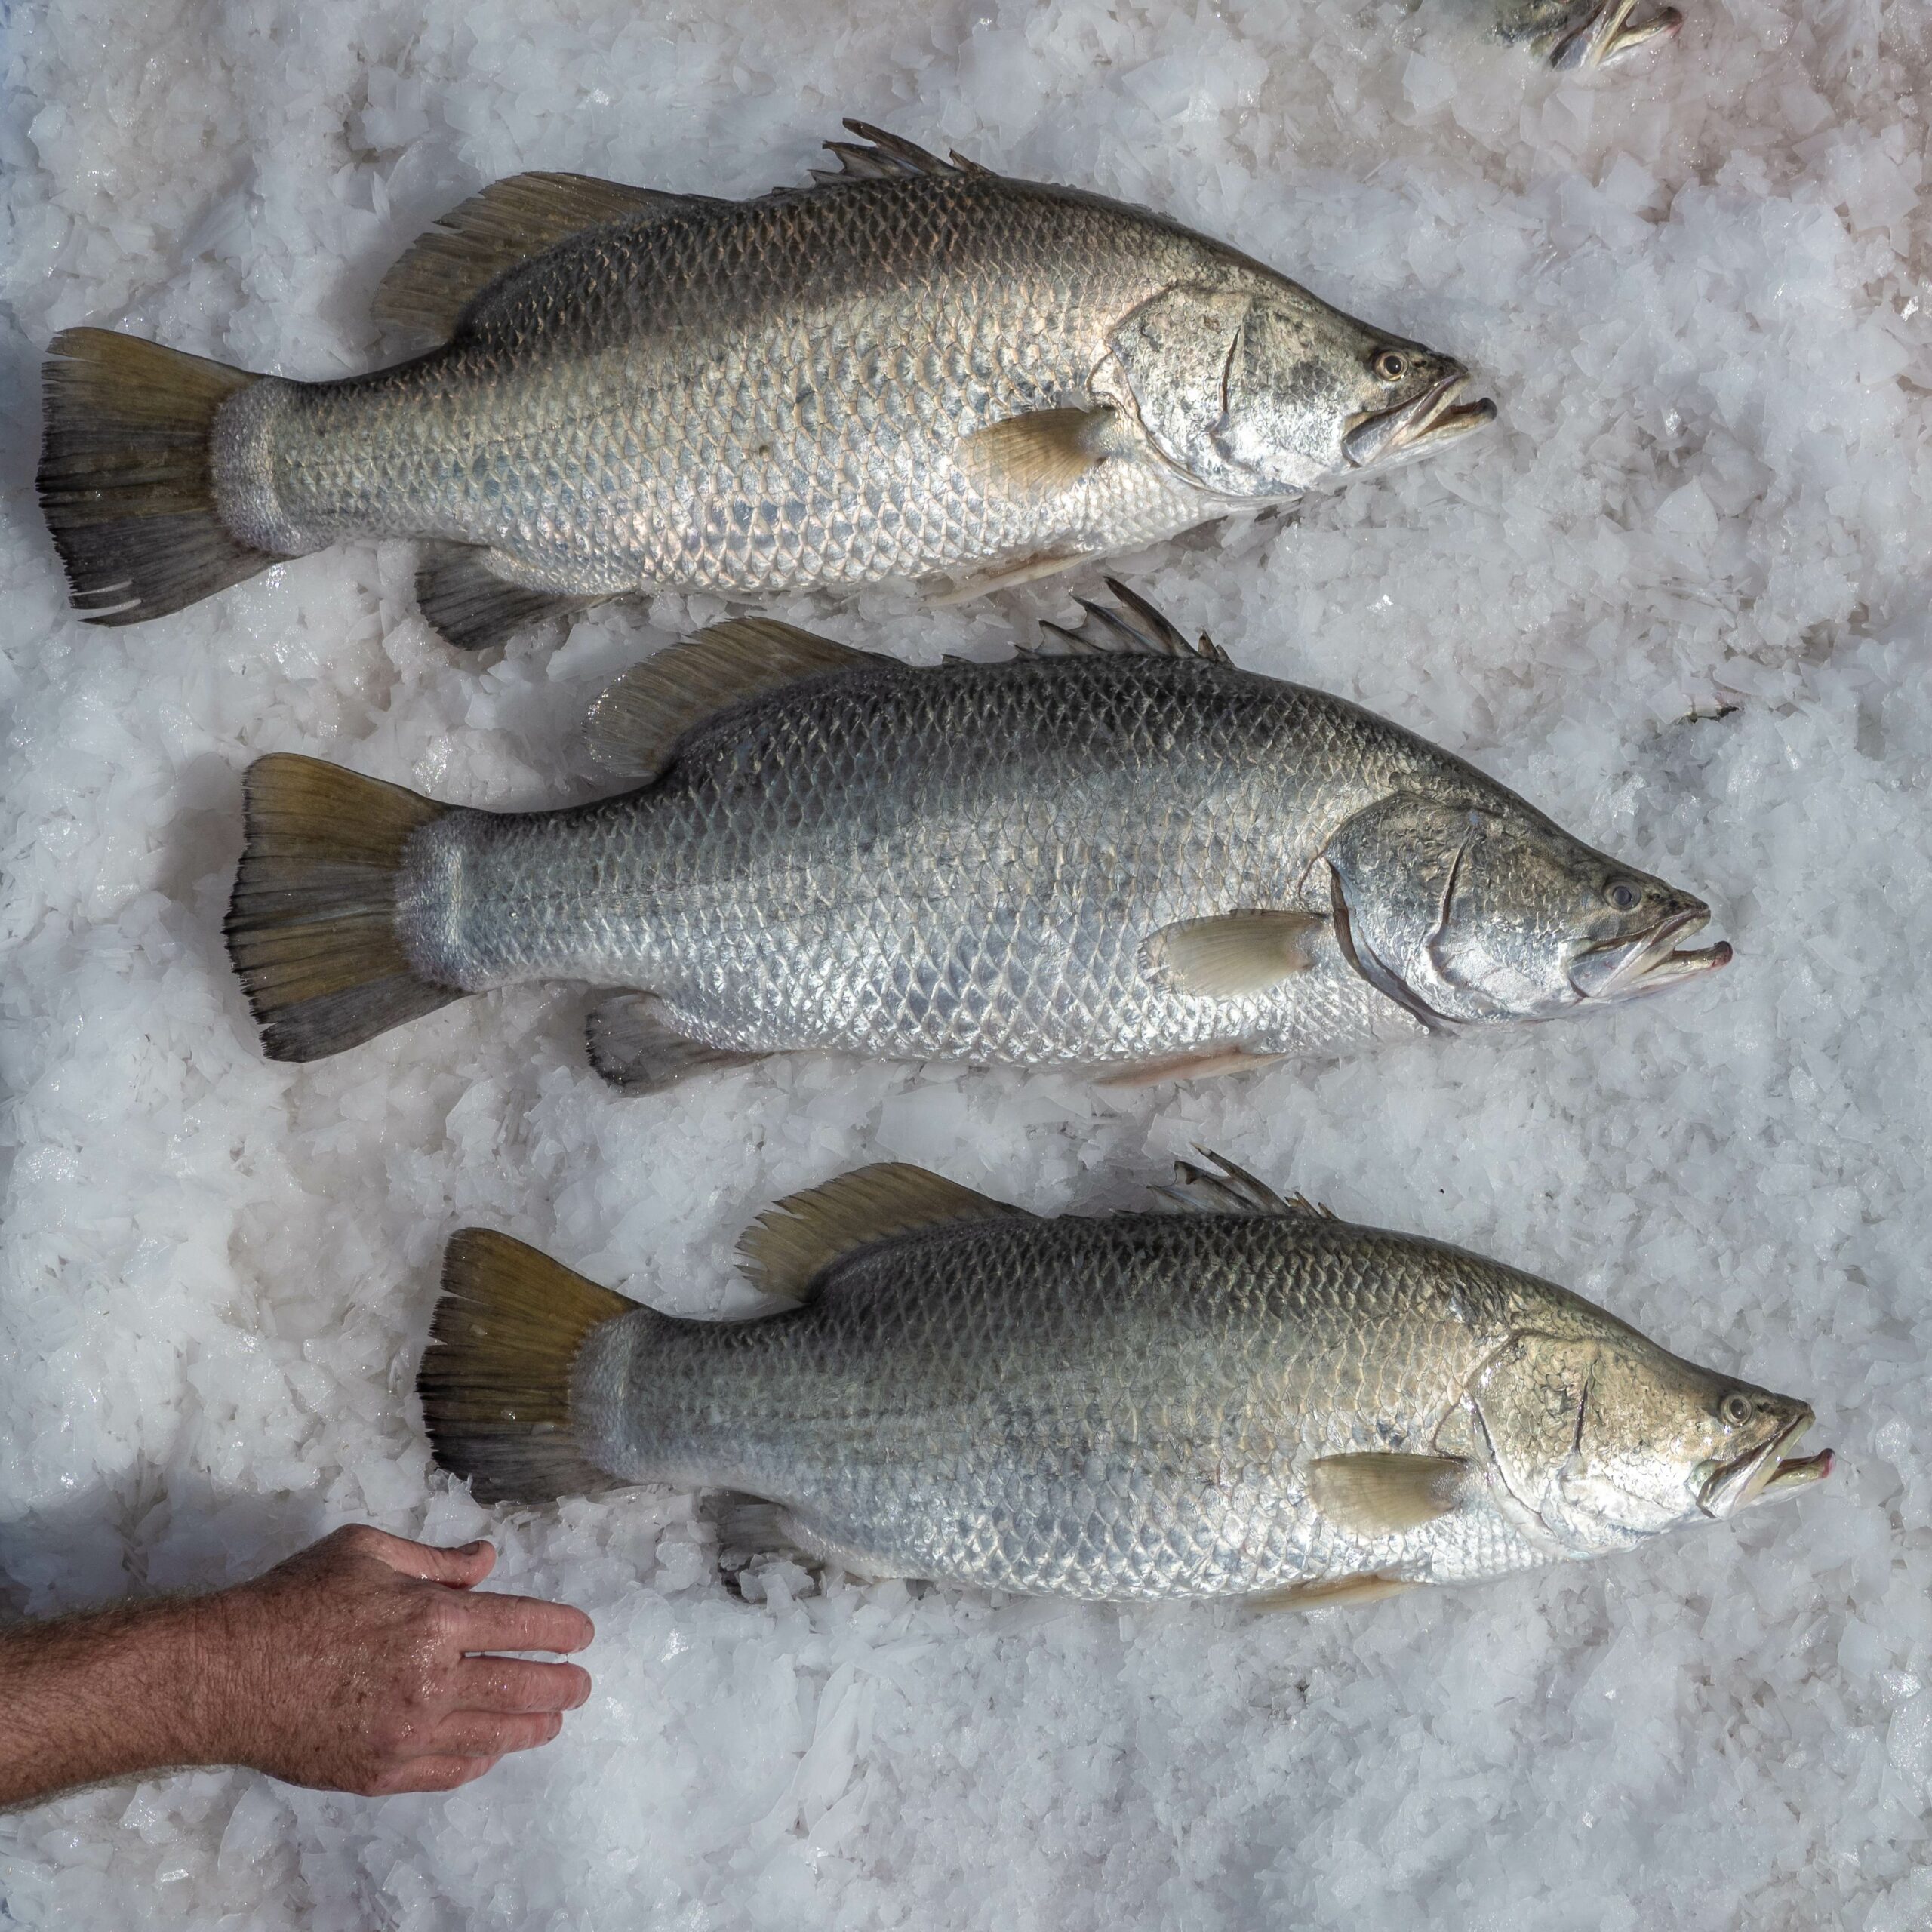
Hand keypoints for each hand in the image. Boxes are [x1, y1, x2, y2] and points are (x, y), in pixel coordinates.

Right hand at [204, 1525, 593, 1795]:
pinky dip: (481, 1759)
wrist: (225, 1674)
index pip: (524, 1626)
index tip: (584, 1634)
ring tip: (553, 1719)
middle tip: (581, 1683)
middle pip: (522, 1687)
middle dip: (563, 1685)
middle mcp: (430, 1682)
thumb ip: (437, 1559)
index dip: (563, 1630)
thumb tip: (488, 1561)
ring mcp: (407, 1734)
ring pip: (494, 1736)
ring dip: (533, 1726)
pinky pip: (450, 1771)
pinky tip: (493, 1749)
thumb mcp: (366, 1550)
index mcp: (433, 1620)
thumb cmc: (294, 1600)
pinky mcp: (380, 1773)